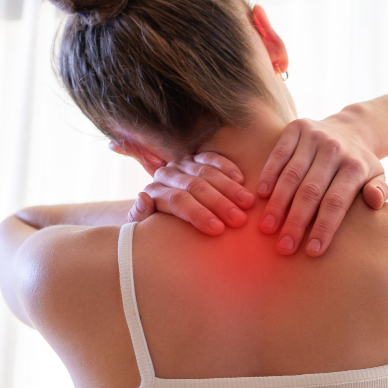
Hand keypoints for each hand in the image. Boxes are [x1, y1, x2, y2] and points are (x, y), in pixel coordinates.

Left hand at [128, 153, 255, 234]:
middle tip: (239, 219)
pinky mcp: (198, 157)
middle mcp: (167, 175)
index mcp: (154, 192)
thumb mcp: (146, 228)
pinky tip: (242, 180)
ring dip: (229, 188)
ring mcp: (183, 164)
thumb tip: (143, 197)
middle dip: (218, 203)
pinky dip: (228, 167)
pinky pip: (213, 158)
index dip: (198, 214)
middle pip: (195, 187)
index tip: (218, 230)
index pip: (177, 201)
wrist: (167, 214)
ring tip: (248, 204)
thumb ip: (140, 216)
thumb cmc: (162, 229)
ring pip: (207, 173)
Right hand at [257, 116, 387, 256]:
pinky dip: (269, 175)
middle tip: (284, 247)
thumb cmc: (360, 165)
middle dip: (296, 222)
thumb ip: (379, 191)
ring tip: (267, 228)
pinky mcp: (297, 127)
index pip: (336, 202)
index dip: (324, 227)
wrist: (352, 128)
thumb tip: (374, 201)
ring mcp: (314, 136)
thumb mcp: (378, 177)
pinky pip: (279, 154)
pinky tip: (261, 196)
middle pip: (311, 191)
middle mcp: (334, 149)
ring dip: (278, 203)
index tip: (312, 251)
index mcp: (355, 166)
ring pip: (292, 174)